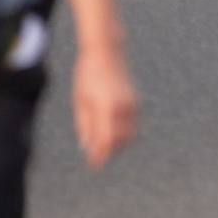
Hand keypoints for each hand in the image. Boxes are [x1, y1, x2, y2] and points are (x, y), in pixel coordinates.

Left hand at [72, 47, 138, 168]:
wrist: (107, 52)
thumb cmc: (88, 75)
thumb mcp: (80, 100)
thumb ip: (85, 125)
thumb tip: (87, 146)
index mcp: (108, 107)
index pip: (107, 140)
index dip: (101, 154)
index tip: (95, 164)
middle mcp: (125, 107)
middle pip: (122, 140)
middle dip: (111, 151)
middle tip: (97, 158)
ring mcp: (133, 103)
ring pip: (131, 133)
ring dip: (119, 142)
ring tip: (103, 146)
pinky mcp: (136, 100)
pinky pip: (132, 123)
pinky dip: (123, 132)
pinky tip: (110, 132)